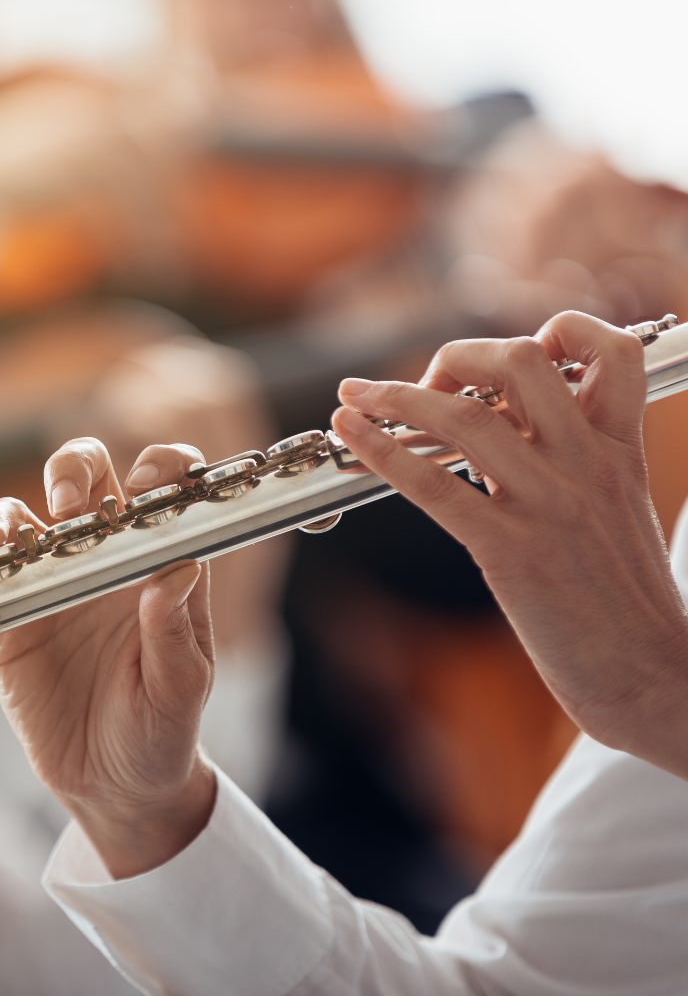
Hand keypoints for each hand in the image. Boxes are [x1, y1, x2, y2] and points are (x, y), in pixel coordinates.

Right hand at [0, 438, 216, 877]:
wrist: (112, 784)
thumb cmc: (161, 730)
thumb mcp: (180, 689)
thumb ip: (174, 633)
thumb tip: (177, 571)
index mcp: (155, 563)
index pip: (164, 487)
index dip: (158, 468)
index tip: (146, 489)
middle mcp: (103, 560)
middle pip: (85, 476)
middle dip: (72, 471)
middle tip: (71, 508)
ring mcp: (51, 584)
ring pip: (20, 515)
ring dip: (7, 515)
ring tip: (7, 544)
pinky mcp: (9, 619)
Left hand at [331, 310, 687, 774]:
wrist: (656, 675)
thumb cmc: (627, 601)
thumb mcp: (614, 511)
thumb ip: (567, 462)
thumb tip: (498, 430)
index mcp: (619, 451)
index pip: (608, 349)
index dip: (557, 332)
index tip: (504, 362)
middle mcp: (587, 464)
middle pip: (522, 362)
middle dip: (457, 357)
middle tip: (424, 387)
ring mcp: (550, 504)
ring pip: (466, 417)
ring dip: (395, 396)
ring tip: (356, 397)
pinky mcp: (513, 551)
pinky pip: (435, 484)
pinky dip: (382, 450)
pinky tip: (350, 433)